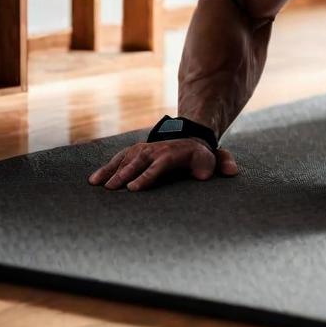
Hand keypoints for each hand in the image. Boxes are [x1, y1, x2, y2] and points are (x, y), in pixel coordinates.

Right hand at [88, 138, 238, 191]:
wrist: (188, 138)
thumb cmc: (201, 156)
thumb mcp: (215, 157)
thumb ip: (223, 163)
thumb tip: (232, 172)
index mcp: (174, 153)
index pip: (159, 165)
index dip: (146, 176)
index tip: (134, 189)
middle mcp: (156, 150)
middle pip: (138, 161)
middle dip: (124, 174)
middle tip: (112, 189)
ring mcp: (143, 150)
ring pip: (125, 159)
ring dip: (112, 171)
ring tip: (99, 186)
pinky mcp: (134, 152)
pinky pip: (118, 158)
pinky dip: (106, 168)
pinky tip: (93, 181)